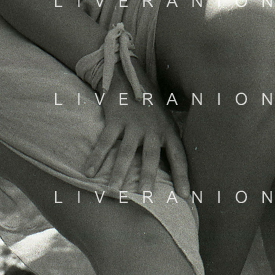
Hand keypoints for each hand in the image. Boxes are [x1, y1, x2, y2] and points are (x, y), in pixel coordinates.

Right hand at [83, 60, 189, 199]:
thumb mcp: (166, 122)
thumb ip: (168, 144)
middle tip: (146, 194)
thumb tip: (173, 174)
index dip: (182, 176)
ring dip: (119, 171)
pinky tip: (89, 172)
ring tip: (114, 190)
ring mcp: (134, 124)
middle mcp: (152, 128)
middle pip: (151, 155)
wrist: (131, 78)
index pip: (179, 156)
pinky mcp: (116, 119)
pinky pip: (105, 141)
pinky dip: (96, 157)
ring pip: (126, 151)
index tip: (185, 196)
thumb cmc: (151, 108)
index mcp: (169, 131)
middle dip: (148, 174)